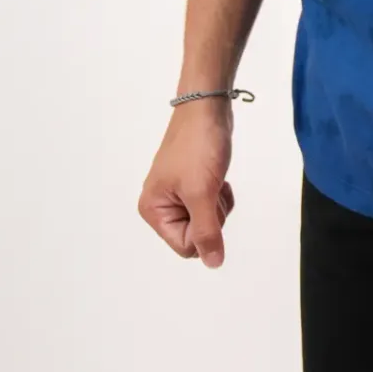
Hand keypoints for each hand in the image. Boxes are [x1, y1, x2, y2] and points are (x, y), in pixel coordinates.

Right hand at [138, 99, 236, 267]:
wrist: (207, 108)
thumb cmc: (199, 146)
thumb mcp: (202, 193)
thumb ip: (207, 231)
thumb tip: (213, 263)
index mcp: (153, 210)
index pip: (184, 246)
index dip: (204, 231)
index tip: (207, 203)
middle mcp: (160, 205)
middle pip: (195, 235)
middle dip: (212, 216)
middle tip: (210, 188)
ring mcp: (176, 194)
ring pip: (206, 221)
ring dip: (217, 203)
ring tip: (213, 179)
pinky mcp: (192, 184)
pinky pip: (211, 205)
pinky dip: (220, 194)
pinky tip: (218, 176)